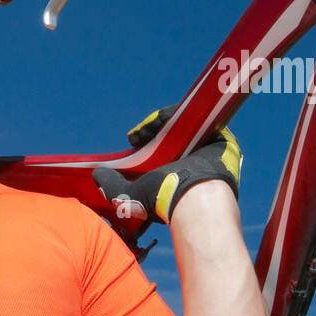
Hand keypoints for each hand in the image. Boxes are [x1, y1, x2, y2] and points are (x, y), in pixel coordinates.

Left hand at [92, 102, 242, 225]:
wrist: (193, 196)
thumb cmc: (164, 200)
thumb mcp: (130, 195)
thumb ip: (112, 186)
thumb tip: (97, 176)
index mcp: (179, 175)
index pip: (161, 150)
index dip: (145, 142)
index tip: (133, 142)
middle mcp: (195, 161)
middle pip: (171, 136)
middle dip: (150, 133)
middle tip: (137, 138)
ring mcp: (207, 147)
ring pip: (181, 126)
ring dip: (158, 124)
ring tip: (143, 132)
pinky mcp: (218, 133)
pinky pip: (194, 117)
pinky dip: (174, 115)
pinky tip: (157, 121)